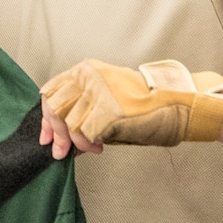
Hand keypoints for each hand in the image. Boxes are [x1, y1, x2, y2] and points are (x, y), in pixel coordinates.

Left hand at [40, 59, 222, 148]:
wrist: (176, 103)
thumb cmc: (145, 103)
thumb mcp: (108, 96)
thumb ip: (83, 107)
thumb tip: (61, 133)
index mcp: (87, 70)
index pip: (52, 91)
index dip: (46, 117)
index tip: (46, 137)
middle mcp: (89, 77)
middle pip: (55, 108)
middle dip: (56, 134)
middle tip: (62, 151)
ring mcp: (98, 93)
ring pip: (70, 123)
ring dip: (78, 142)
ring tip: (93, 148)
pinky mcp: (107, 111)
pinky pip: (86, 134)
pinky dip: (90, 145)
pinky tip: (101, 147)